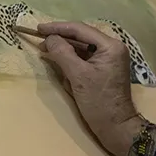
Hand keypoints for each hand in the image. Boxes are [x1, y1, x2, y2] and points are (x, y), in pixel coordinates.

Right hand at [38, 22, 142, 155]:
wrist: (116, 127)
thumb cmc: (99, 102)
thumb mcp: (78, 76)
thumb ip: (62, 53)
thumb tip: (49, 39)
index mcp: (110, 46)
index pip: (80, 29)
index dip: (58, 28)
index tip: (39, 29)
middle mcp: (112, 47)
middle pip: (81, 36)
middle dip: (60, 38)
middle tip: (39, 38)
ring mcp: (109, 58)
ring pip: (82, 47)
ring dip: (64, 48)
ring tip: (45, 48)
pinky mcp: (104, 68)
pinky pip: (85, 57)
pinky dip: (71, 58)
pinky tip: (57, 59)